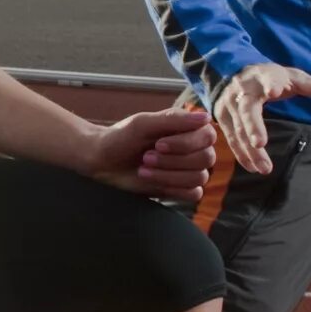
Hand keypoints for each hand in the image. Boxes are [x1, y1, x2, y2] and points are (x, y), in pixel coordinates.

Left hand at [83, 105, 218, 202]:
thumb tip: (206, 117)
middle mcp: (192, 148)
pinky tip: (151, 180)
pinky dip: (172, 188)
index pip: (208, 136)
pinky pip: (194, 193)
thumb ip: (173, 120)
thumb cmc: (121, 138)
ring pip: (200, 177)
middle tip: (146, 157)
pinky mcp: (180, 188)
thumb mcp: (143, 124)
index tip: (158, 144)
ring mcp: (187, 169)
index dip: (186, 143)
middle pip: (206, 158)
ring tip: (144, 169)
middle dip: (173, 160)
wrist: (102, 161)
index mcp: (187, 128)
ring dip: (169, 175)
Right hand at [211, 64, 310, 175]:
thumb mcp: (292, 77)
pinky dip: (242, 154)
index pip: (268, 78)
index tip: (274, 91)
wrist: (231, 72)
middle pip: (247, 109)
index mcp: (264, 76)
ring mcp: (230, 105)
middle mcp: (243, 90)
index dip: (271, 83)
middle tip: (261, 144)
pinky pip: (232, 139)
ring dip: (250, 150)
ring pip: (238, 129)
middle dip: (252, 126)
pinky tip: (253, 168)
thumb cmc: (269, 77)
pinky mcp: (222, 119)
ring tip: (264, 169)